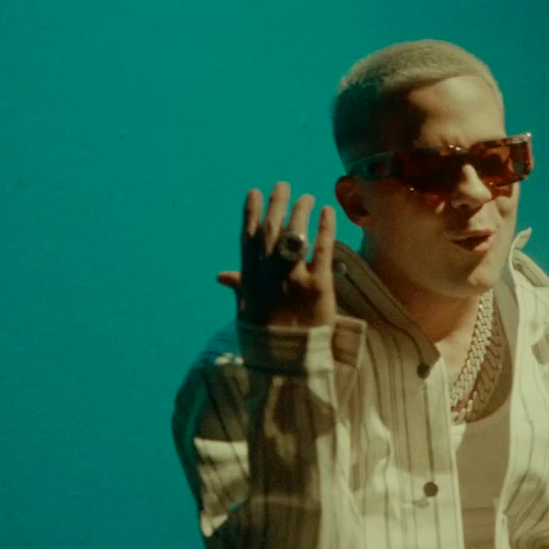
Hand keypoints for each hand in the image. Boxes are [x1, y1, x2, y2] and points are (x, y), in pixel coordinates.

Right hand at [216, 182, 337, 327]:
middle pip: (271, 230)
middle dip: (276, 204)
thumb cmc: (269, 338)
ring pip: (295, 234)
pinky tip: (327, 211)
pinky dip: (325, 227)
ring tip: (307, 197)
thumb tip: (221, 276)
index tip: (254, 192)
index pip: (249, 238)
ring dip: (300, 211)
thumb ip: (239, 289)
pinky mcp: (318, 285)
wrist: (292, 363)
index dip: (251, 213)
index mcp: (251, 279)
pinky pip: (322, 249)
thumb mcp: (247, 313)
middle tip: (283, 185)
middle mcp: (269, 274)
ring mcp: (293, 278)